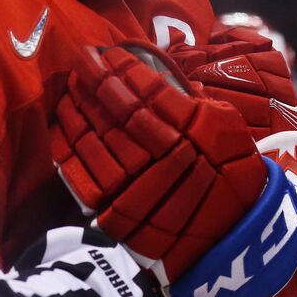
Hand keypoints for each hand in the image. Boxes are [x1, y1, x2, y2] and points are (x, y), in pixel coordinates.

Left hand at [51, 42, 296, 296]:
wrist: (231, 243)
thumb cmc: (234, 178)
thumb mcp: (228, 129)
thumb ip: (192, 103)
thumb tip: (151, 76)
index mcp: (198, 129)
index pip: (150, 89)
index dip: (124, 67)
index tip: (107, 53)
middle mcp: (169, 153)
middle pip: (120, 109)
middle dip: (96, 81)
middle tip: (81, 62)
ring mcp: (142, 185)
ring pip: (98, 138)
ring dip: (78, 111)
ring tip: (69, 91)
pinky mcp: (122, 212)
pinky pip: (85, 176)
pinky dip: (69, 149)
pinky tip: (62, 129)